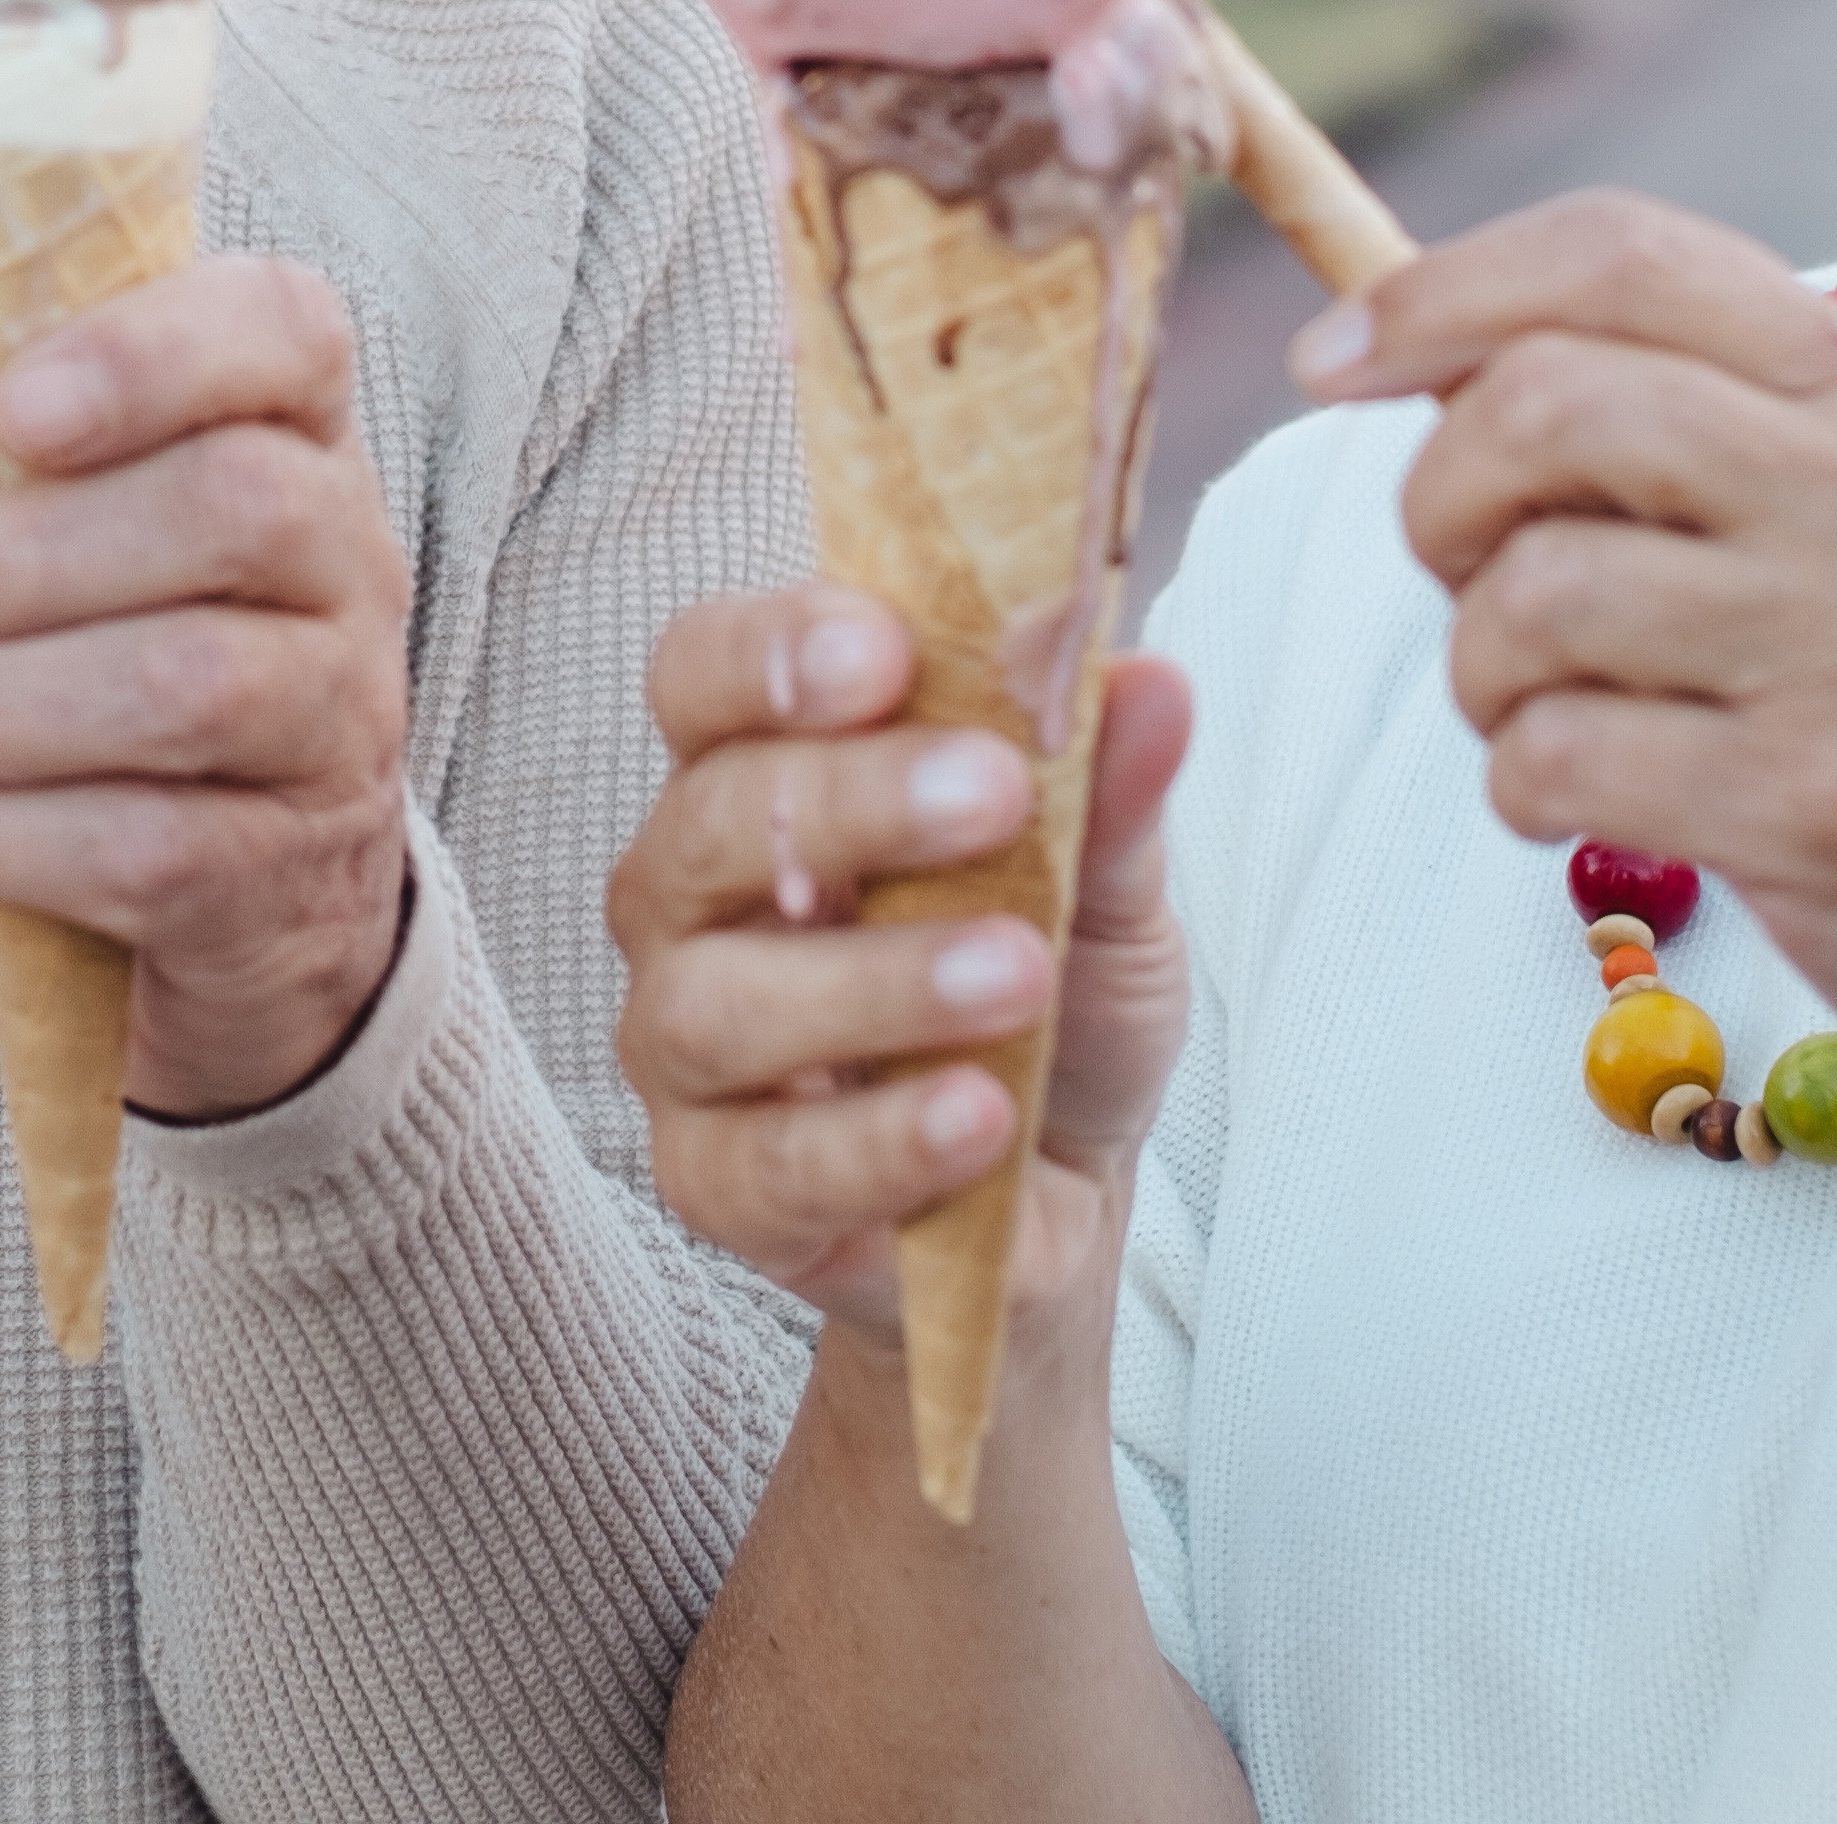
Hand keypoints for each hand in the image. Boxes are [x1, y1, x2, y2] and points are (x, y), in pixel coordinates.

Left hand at [0, 257, 411, 1118]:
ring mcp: (335, 716)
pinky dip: (4, 836)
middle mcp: (348, 559)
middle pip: (235, 508)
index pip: (284, 331)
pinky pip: (154, 848)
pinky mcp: (284, 865)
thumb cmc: (123, 635)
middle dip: (21, 558)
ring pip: (193, 688)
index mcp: (291, 430)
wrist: (253, 873)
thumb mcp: (37, 511)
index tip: (9, 410)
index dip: (153, 353)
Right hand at [607, 585, 1195, 1335]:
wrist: (1066, 1180)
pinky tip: (975, 1115)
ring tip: (1015, 978)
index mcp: (767, 770)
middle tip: (992, 796)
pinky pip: (762, 1165)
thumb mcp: (1109, 887)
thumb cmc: (1051, 992)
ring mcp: (684, 1042)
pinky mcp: (712, 1184)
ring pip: (716, 1002)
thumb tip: (1152, 683)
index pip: (706, 672)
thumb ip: (1108, 794)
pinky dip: (878, 1140)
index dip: (772, 651)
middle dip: (852, 801)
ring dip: (874, 982)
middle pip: (711, 822)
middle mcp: (694, 895)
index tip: (884, 653)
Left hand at [1303, 189, 1836, 1113]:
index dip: (1434, 293)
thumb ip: (1667, 397)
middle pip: (1538, 404)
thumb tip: (1395, 344)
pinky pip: (1554, 756)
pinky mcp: (1818, 795)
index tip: (1328, 364)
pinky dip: (1524, 785)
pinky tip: (1594, 795)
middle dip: (1440, 499)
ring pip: (1526, 593)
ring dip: (1480, 669)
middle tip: (1467, 574)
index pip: (1614, 249)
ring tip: (1546, 705)